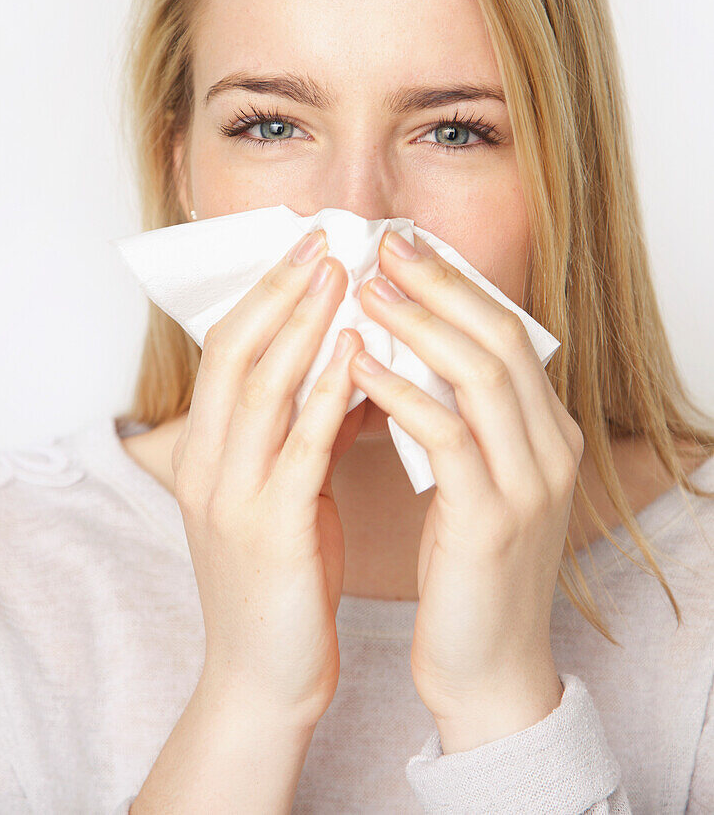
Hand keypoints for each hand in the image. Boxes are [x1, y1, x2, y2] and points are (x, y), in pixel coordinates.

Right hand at [172, 229, 366, 730]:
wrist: (264, 678)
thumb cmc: (284, 579)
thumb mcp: (286, 492)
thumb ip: (306, 430)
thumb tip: (354, 364)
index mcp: (206, 452)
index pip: (226, 351)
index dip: (264, 294)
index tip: (306, 248)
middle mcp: (207, 465)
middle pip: (234, 352)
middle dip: (280, 290)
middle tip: (322, 240)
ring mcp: (231, 497)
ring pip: (261, 387)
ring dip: (303, 324)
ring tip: (343, 276)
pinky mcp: (269, 531)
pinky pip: (299, 448)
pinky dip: (327, 394)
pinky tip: (360, 355)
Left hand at [348, 230, 582, 749]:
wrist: (488, 667)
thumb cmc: (466, 566)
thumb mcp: (474, 479)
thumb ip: (459, 417)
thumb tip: (408, 347)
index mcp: (549, 432)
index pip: (507, 332)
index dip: (458, 283)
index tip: (408, 246)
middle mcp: (552, 448)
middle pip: (500, 338)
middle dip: (441, 284)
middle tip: (386, 245)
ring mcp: (530, 484)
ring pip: (480, 375)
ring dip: (419, 325)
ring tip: (365, 290)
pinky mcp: (493, 520)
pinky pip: (447, 437)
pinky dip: (402, 395)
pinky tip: (359, 369)